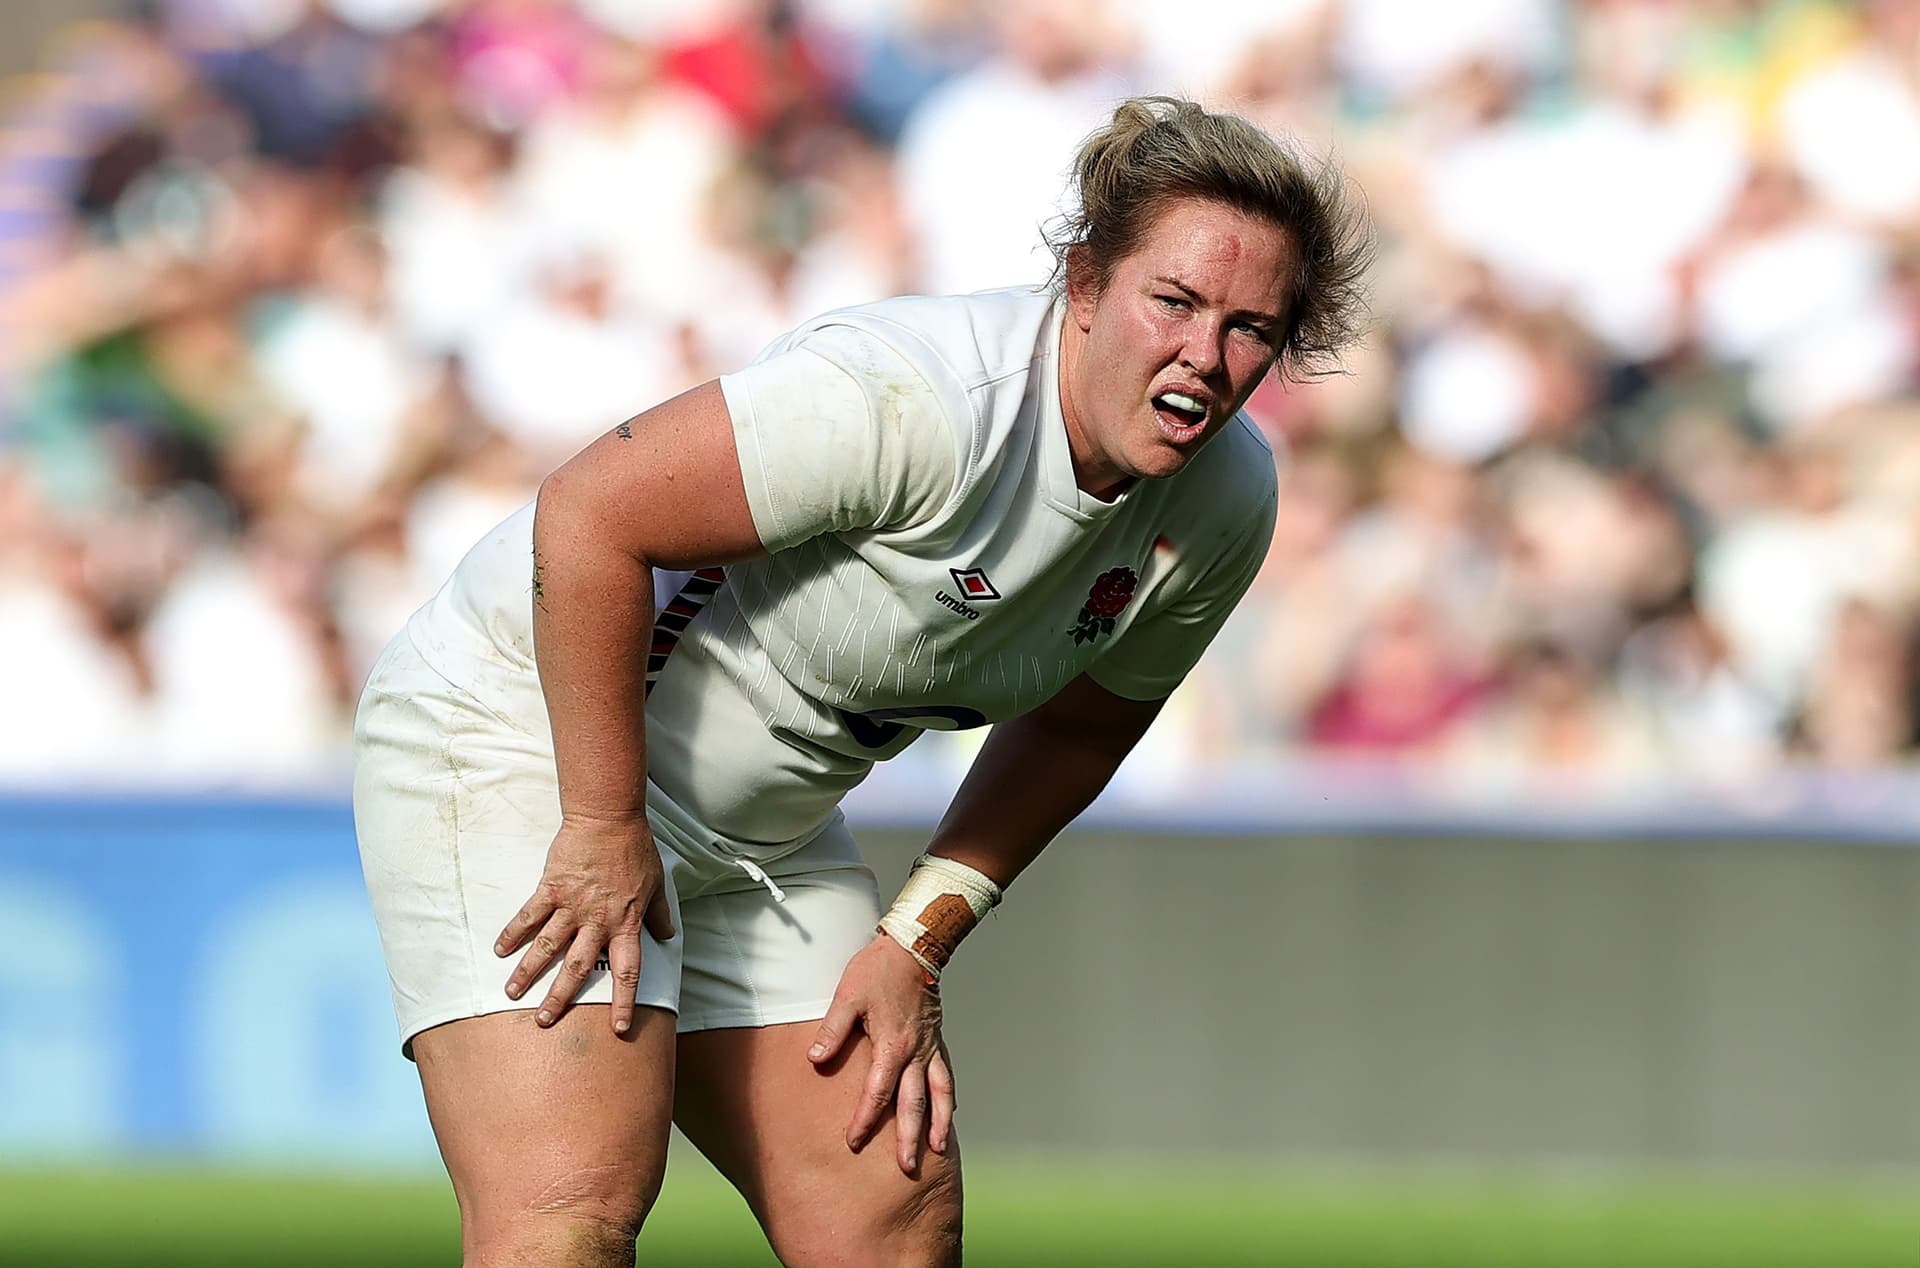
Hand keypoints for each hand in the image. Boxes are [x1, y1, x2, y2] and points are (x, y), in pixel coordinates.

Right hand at [494, 812, 675, 1035]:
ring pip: (547, 947)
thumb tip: (668, 936)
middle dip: (560, 997)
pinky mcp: (551, 888)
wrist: (609, 818)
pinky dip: (513, 933)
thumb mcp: (656, 884)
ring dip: (528, 972)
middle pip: (577, 968)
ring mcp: (572, 906)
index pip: (627, 971)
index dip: (623, 1001)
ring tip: (511, 993)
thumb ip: (659, 915)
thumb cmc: (635, 849)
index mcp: (626, 923)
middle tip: (544, 1021)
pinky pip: (529, 916)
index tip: (618, 1028)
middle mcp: (598, 921)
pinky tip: (500, 949)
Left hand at [808, 935, 956, 1175]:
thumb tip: (814, 1059)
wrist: (914, 947)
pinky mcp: (937, 1041)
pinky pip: (945, 1076)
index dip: (864, 1120)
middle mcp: (915, 1052)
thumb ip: (832, 1030)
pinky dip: (948, 1098)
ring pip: (938, 1094)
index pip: (877, 1093)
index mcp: (892, 1045)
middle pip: (913, 1104)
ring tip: (936, 1150)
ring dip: (938, 1124)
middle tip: (906, 1168)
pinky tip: (947, 1113)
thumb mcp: (847, 996)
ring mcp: (930, 1047)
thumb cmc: (876, 971)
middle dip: (909, 1138)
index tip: (853, 1142)